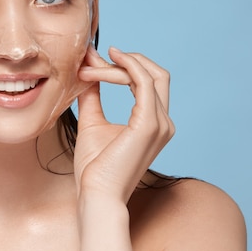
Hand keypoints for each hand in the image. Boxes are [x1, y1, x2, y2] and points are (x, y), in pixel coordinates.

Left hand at [74, 46, 174, 202]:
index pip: (148, 81)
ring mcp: (160, 123)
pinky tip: (101, 66)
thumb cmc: (95, 167)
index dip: (124, 65)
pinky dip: (122, 69)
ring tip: (87, 68)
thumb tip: (87, 70)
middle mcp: (164, 122)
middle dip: (125, 60)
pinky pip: (141, 82)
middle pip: (155, 73)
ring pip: (146, 75)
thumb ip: (93, 96)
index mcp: (154, 123)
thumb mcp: (92, 122)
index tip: (94, 59)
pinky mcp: (149, 124)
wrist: (96, 194)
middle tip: (94, 56)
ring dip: (114, 66)